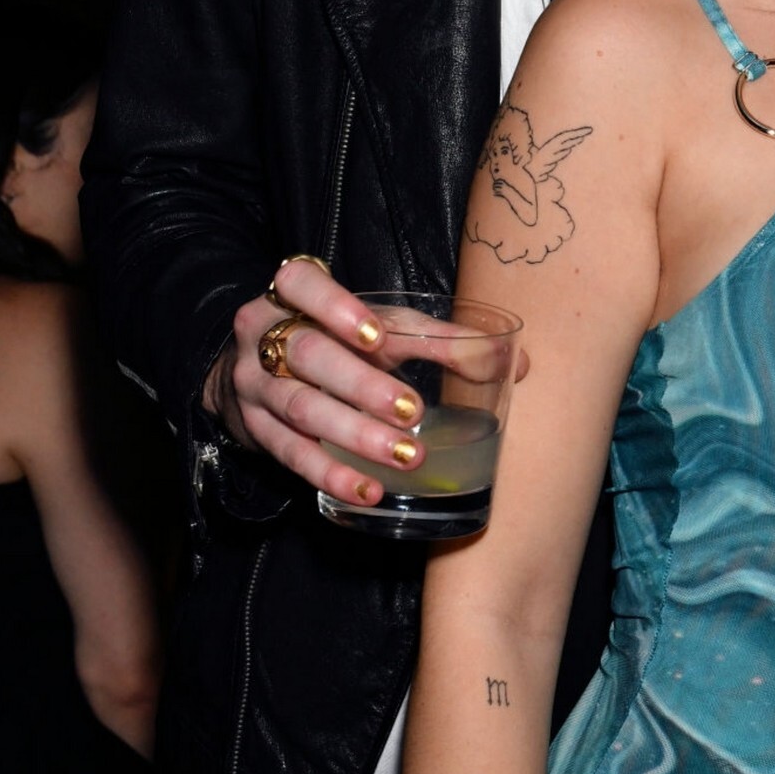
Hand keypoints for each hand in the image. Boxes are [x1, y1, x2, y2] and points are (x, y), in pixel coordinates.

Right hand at [206, 258, 430, 506]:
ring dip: (356, 435)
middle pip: (308, 355)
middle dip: (362, 385)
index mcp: (292, 296)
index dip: (334, 307)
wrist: (258, 371)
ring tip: (406, 455)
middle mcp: (264, 336)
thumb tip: (519, 362)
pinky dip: (333, 474)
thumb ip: (441, 341)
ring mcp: (255, 385)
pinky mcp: (256, 430)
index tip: (376, 336)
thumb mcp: (378, 329)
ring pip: (302, 408)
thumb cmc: (333, 340)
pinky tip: (369, 489)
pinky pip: (292, 455)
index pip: (300, 284)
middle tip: (412, 411)